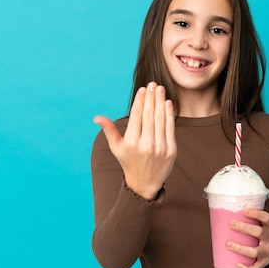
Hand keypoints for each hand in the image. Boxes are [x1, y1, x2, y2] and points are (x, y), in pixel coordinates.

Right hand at [93, 82, 176, 199]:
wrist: (145, 183)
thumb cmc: (129, 161)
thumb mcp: (116, 147)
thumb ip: (109, 131)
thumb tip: (97, 118)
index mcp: (131, 142)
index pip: (137, 116)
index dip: (140, 101)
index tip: (142, 89)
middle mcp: (145, 145)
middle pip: (149, 115)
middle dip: (151, 97)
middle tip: (152, 84)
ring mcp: (159, 148)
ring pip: (160, 119)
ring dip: (160, 102)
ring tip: (160, 89)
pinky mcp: (171, 151)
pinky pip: (170, 128)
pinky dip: (169, 114)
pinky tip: (167, 103)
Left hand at [226, 208, 268, 267]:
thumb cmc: (264, 232)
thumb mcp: (263, 223)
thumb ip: (252, 217)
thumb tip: (230, 206)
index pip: (266, 218)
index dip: (256, 213)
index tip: (245, 209)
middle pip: (259, 233)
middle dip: (244, 228)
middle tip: (231, 224)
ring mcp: (268, 252)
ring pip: (255, 251)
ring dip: (241, 248)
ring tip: (228, 244)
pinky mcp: (264, 262)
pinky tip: (237, 265)